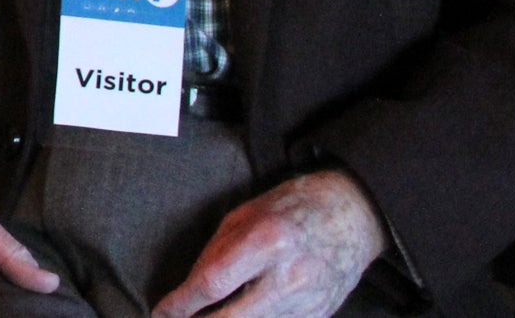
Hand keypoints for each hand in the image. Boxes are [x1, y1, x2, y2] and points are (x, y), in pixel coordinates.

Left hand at [152, 170, 386, 317]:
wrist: (354, 214)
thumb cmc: (293, 207)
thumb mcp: (245, 214)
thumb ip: (216, 252)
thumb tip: (189, 289)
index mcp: (267, 241)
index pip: (212, 284)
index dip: (181, 303)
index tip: (161, 311)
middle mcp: (290, 276)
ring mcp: (308, 301)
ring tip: (207, 317)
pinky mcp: (320, 315)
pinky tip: (242, 315)